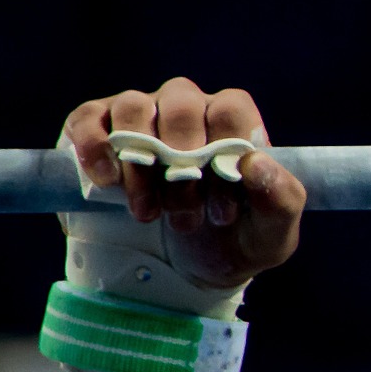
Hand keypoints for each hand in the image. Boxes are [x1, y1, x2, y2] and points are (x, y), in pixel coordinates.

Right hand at [61, 76, 306, 288]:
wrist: (182, 269)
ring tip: (147, 213)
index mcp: (233, 122)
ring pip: (134, 106)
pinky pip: (89, 118)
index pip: (230, 107)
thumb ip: (281, 201)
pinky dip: (94, 145)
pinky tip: (107, 182)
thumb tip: (256, 164)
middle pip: (181, 102)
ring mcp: (142, 116)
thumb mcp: (269, 235)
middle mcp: (188, 108)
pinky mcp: (98, 132)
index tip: (220, 206)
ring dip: (139, 162)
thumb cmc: (232, 240)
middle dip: (181, 163)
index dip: (224, 151)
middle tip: (183, 217)